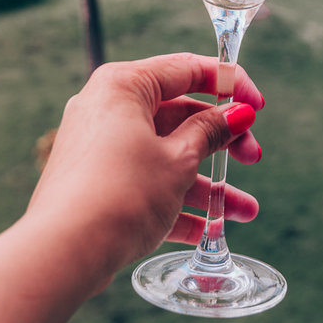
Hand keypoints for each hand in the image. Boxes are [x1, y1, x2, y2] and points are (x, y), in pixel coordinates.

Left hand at [25, 54, 263, 294]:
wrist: (64, 252)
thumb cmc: (121, 194)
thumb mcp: (179, 159)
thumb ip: (210, 132)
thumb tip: (237, 113)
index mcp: (124, 85)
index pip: (186, 69)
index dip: (229, 84)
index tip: (258, 106)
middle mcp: (107, 109)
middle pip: (178, 115)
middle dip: (222, 141)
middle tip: (252, 157)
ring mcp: (99, 148)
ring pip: (165, 156)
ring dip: (206, 183)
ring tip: (243, 212)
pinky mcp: (96, 184)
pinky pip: (145, 184)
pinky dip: (176, 203)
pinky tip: (209, 231)